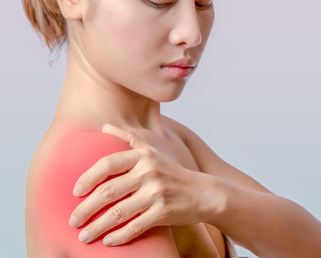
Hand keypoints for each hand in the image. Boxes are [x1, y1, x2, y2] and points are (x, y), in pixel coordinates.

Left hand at [69, 123, 222, 245]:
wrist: (203, 193)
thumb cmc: (172, 173)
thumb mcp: (153, 151)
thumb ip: (129, 138)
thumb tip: (104, 126)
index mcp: (143, 156)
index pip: (107, 164)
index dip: (88, 178)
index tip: (75, 192)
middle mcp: (149, 172)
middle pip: (108, 191)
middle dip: (86, 208)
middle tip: (73, 220)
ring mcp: (157, 192)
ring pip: (119, 212)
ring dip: (97, 226)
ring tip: (84, 235)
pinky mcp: (164, 212)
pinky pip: (135, 226)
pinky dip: (119, 236)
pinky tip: (108, 241)